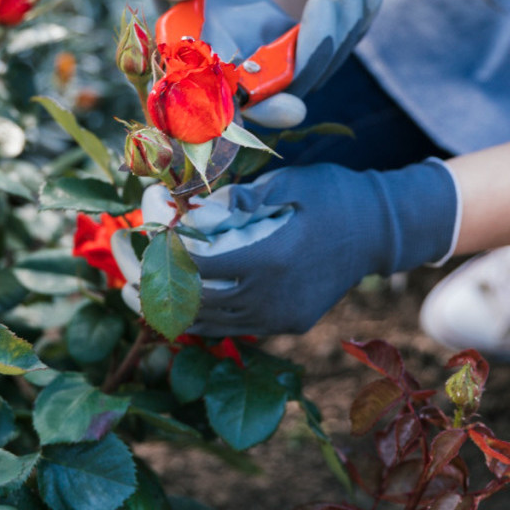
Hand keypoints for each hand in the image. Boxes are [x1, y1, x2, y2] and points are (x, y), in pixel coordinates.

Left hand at [123, 160, 458, 335]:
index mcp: (271, 258)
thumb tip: (193, 213)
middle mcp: (274, 297)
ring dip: (178, 310)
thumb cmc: (332, 195)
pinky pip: (237, 327)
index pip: (202, 267)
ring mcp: (283, 316)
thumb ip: (237, 200)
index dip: (168, 257)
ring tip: (145, 296)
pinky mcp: (290, 324)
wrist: (382, 229)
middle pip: (200, 305)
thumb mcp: (285, 183)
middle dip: (160, 293)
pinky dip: (208, 317)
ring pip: (215, 324)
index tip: (146, 241)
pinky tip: (187, 301)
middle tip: (127, 283)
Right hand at [143, 0, 382, 127]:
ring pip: (320, 69)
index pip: (232, 110)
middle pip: (289, 89)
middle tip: (323, 4)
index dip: (261, 114)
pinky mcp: (307, 60)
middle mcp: (245, 88)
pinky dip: (358, 22)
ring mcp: (281, 77)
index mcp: (204, 78)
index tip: (291, 109)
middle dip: (314, 52)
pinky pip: (338, 50)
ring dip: (341, 30)